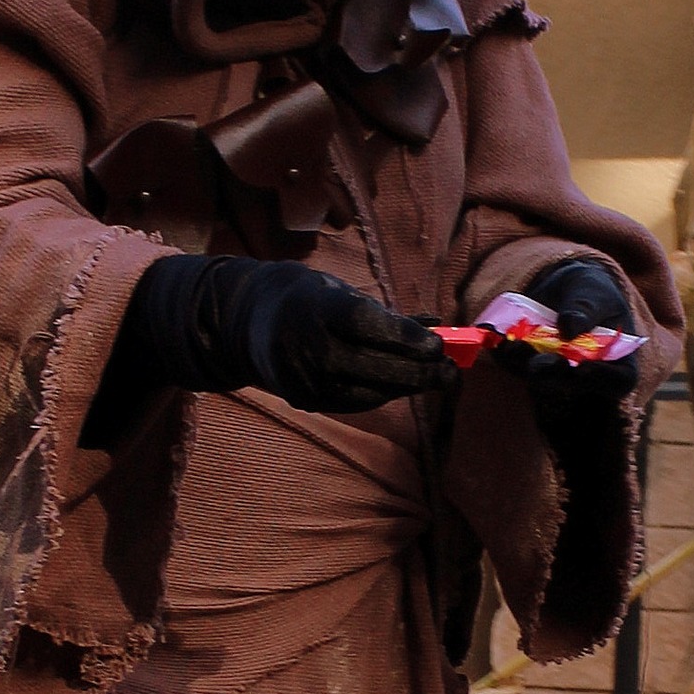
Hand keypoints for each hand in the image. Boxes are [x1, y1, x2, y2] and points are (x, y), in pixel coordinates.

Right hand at [102, 253, 451, 418]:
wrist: (243, 322)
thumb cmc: (305, 298)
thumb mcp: (338, 291)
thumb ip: (383, 314)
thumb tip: (437, 329)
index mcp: (314, 308)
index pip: (369, 326)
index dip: (407, 338)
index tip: (438, 344)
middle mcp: (306, 346)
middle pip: (374, 366)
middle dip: (419, 371)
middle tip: (451, 371)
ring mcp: (303, 377)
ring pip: (369, 390)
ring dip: (407, 386)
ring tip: (435, 378)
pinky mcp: (305, 399)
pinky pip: (354, 402)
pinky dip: (383, 394)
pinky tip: (402, 386)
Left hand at [512, 253, 642, 416]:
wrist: (566, 290)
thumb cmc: (592, 293)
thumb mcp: (595, 293)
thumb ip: (586, 309)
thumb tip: (570, 327)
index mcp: (619, 365)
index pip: (617, 380)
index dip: (600, 377)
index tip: (583, 366)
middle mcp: (586, 378)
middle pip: (571, 384)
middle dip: (551, 371)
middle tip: (536, 362)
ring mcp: (554, 376)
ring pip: (538, 377)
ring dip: (520, 362)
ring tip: (507, 342)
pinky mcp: (528, 368)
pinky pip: (514, 365)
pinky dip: (501, 350)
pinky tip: (491, 333)